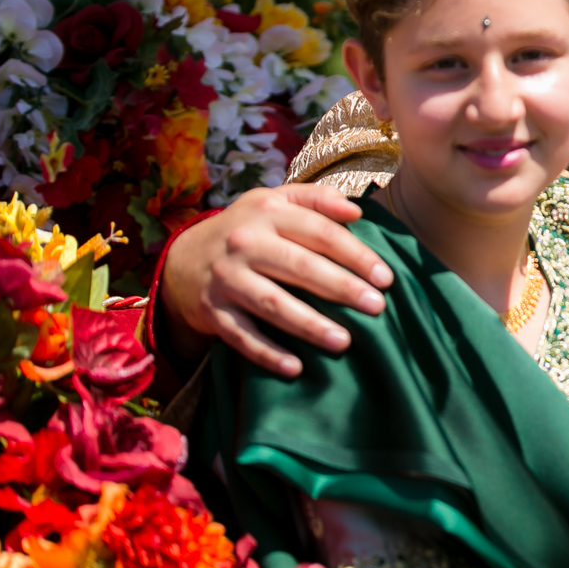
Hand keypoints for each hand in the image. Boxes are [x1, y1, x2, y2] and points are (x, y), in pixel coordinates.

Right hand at [159, 183, 392, 375]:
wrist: (183, 259)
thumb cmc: (246, 229)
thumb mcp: (274, 202)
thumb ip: (316, 199)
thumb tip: (356, 211)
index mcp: (267, 212)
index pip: (320, 232)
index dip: (355, 254)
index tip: (385, 277)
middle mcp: (244, 242)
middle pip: (300, 267)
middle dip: (342, 288)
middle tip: (376, 307)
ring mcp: (226, 278)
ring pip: (272, 304)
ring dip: (309, 325)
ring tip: (344, 341)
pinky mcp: (212, 311)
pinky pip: (242, 336)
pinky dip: (267, 353)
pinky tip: (295, 368)